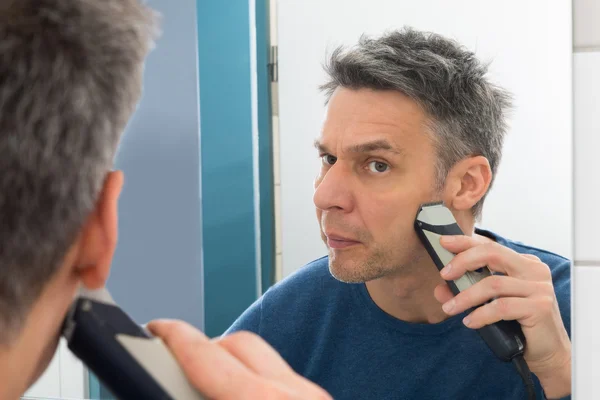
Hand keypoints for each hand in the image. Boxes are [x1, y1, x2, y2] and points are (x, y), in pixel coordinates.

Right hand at [147, 320, 331, 399]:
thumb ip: (198, 399)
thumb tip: (174, 387)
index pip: (208, 356)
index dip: (173, 338)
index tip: (155, 329)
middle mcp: (296, 394)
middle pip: (240, 344)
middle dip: (203, 348)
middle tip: (175, 363)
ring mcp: (314, 397)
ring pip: (264, 358)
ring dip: (231, 364)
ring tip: (208, 383)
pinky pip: (283, 375)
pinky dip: (256, 379)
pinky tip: (243, 396)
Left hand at [433, 235, 570, 398]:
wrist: (548, 353)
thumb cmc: (519, 325)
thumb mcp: (488, 304)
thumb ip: (466, 293)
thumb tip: (439, 289)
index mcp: (523, 263)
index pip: (491, 246)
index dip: (465, 242)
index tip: (444, 242)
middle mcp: (534, 270)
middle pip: (493, 254)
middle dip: (463, 261)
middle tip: (444, 274)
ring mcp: (539, 287)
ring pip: (493, 284)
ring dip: (466, 296)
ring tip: (450, 308)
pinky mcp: (540, 306)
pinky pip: (502, 307)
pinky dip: (481, 314)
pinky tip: (470, 322)